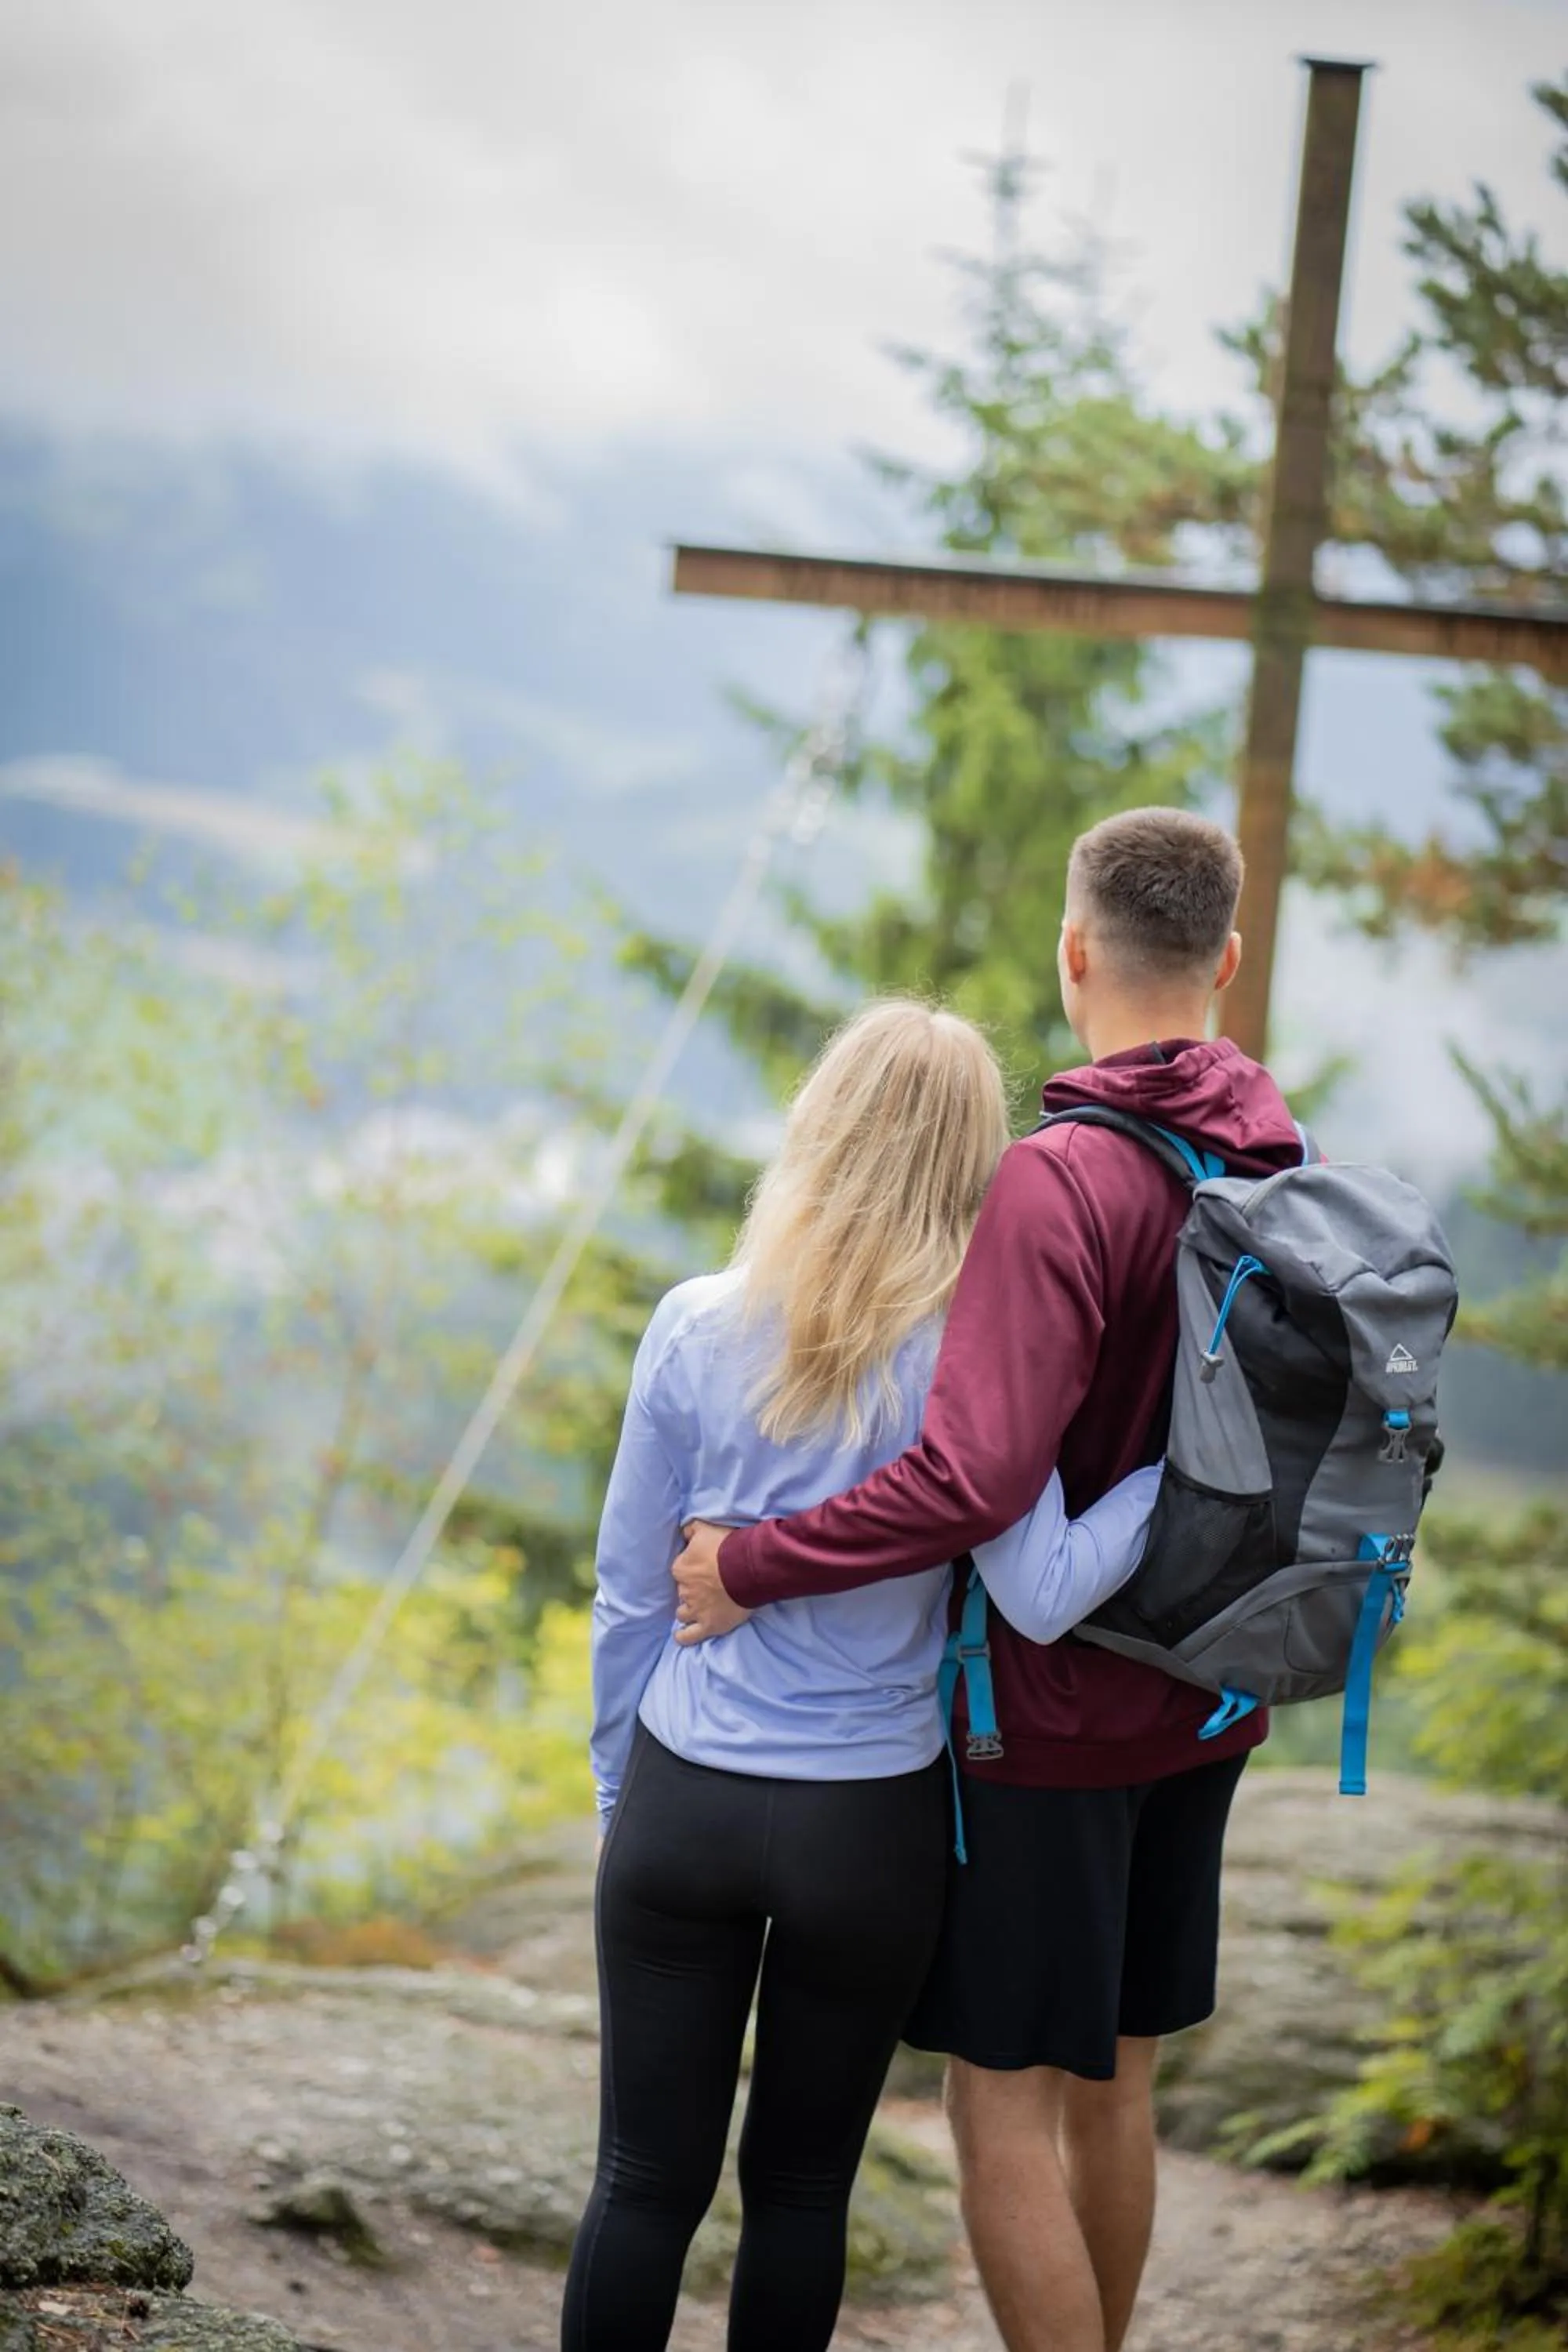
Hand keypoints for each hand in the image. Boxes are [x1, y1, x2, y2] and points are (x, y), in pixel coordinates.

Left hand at [673, 1520, 752, 1643]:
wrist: (748, 1568)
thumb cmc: (727, 1546)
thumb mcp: (705, 1528)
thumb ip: (690, 1530)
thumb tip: (684, 1533)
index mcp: (681, 1568)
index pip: (681, 1569)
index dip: (692, 1568)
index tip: (702, 1567)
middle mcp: (684, 1591)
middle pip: (684, 1591)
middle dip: (693, 1589)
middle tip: (708, 1585)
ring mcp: (696, 1610)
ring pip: (683, 1613)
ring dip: (688, 1610)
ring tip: (697, 1608)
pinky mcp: (709, 1625)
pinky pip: (690, 1635)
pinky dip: (684, 1636)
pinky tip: (681, 1636)